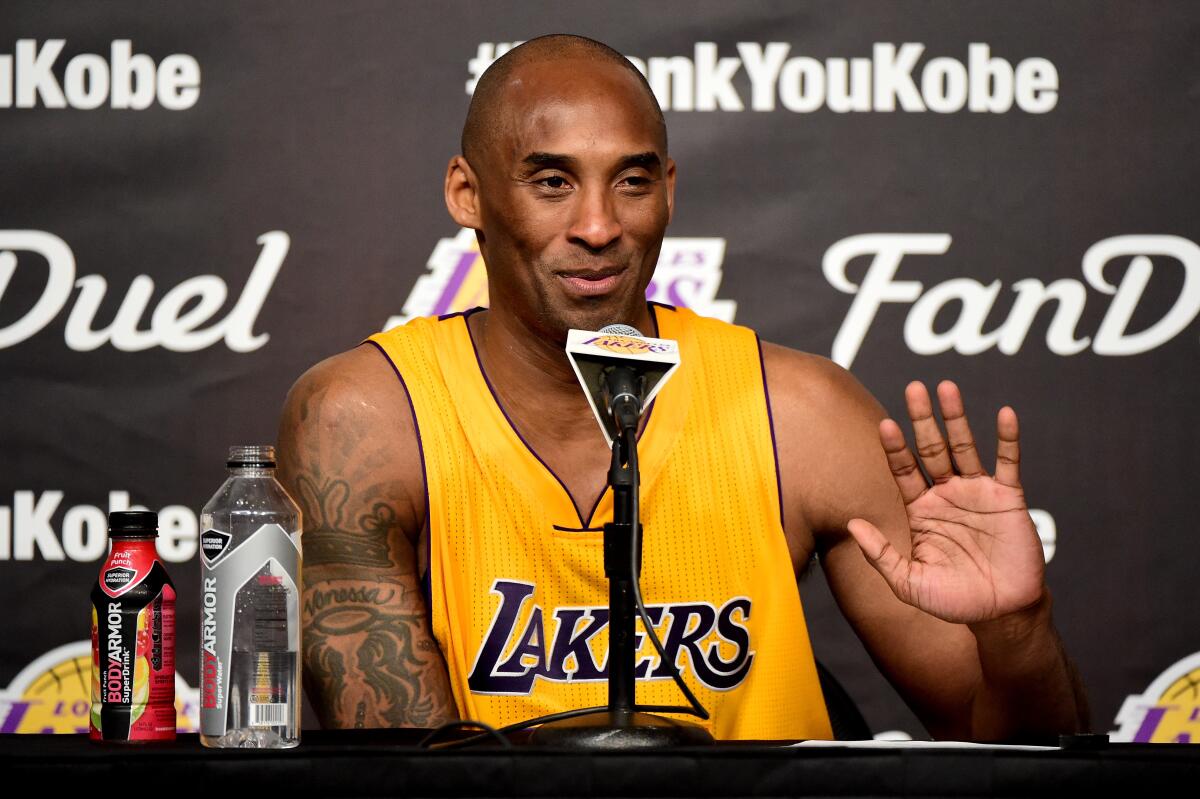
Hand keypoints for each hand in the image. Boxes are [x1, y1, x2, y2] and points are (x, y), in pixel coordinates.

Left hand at [847, 381, 1046, 624]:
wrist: (1000, 614)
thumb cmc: (952, 601)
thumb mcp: (908, 582)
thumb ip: (880, 554)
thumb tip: (851, 524)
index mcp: (920, 509)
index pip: (903, 469)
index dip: (895, 447)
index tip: (885, 424)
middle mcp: (946, 494)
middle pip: (931, 448)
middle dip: (922, 419)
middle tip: (914, 388)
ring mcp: (977, 492)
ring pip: (965, 447)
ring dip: (957, 417)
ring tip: (947, 387)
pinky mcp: (1008, 498)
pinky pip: (1008, 463)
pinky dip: (1007, 439)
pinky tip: (1004, 414)